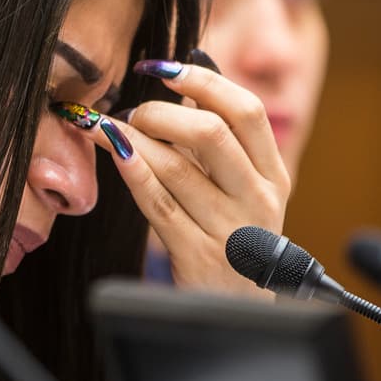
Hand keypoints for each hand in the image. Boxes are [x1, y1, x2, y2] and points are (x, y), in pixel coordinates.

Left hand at [53, 59, 289, 295]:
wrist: (237, 314)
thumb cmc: (232, 238)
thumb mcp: (244, 189)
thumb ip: (223, 136)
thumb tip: (192, 66)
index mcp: (274, 175)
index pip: (247, 111)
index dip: (202, 81)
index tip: (161, 69)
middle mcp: (259, 200)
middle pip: (213, 134)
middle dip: (162, 112)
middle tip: (133, 111)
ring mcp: (230, 232)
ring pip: (177, 168)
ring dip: (133, 138)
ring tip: (105, 126)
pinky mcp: (198, 256)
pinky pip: (158, 204)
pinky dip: (131, 170)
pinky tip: (111, 150)